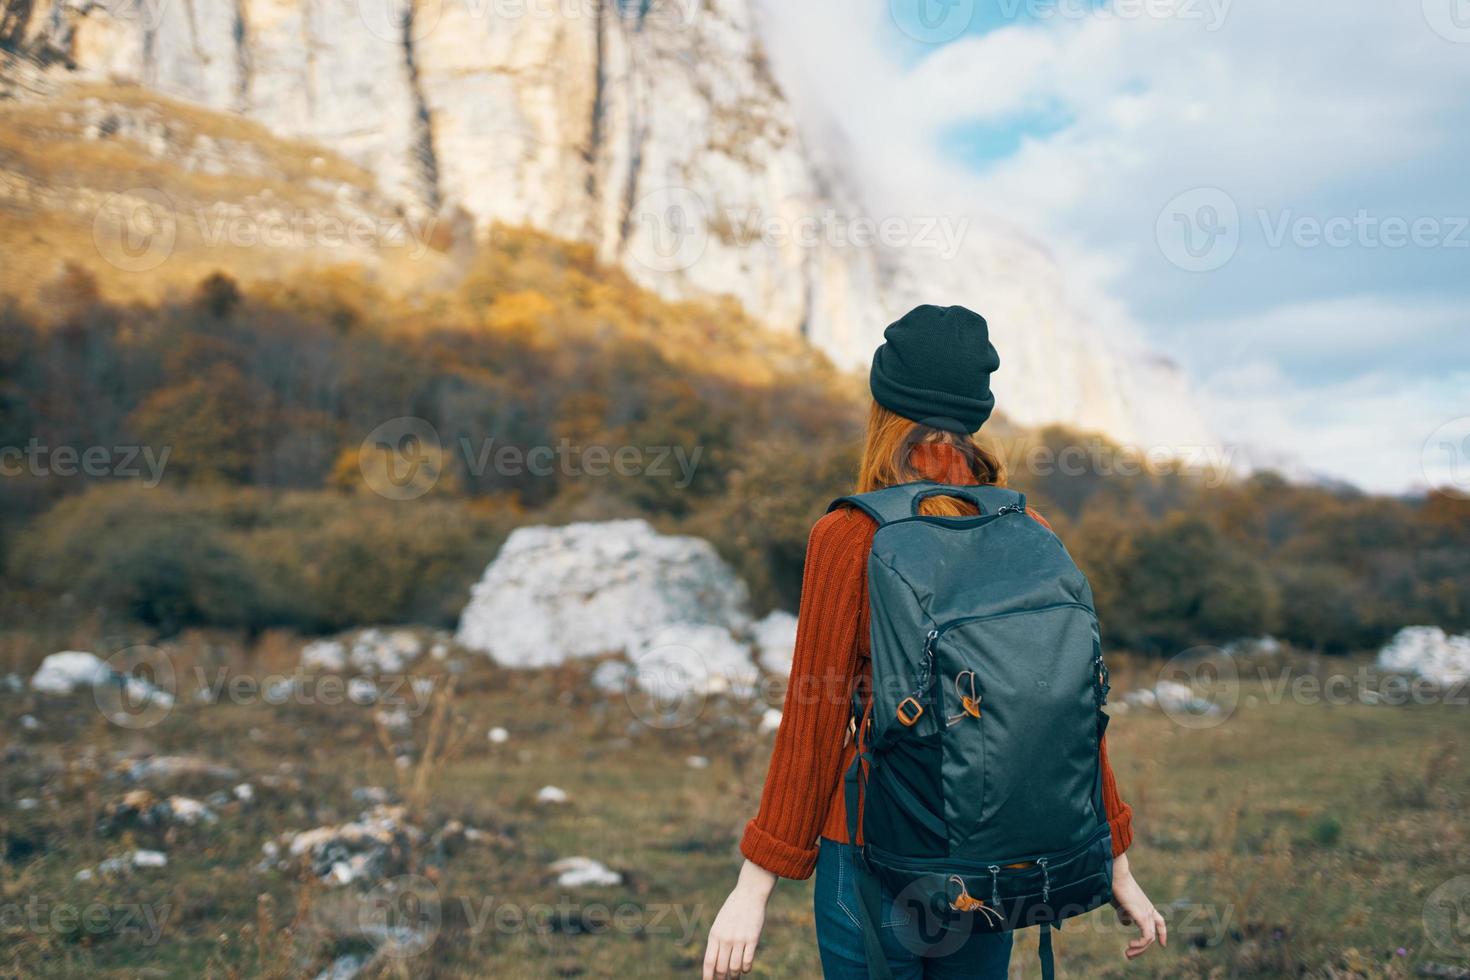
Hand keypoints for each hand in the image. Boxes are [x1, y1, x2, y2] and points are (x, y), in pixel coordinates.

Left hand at [703, 860, 775, 978]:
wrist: (749, 894)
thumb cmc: (733, 909)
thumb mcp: (720, 924)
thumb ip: (717, 942)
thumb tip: (716, 963)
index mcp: (714, 935)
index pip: (709, 962)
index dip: (708, 977)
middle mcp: (725, 939)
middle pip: (721, 968)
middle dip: (722, 979)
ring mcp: (739, 939)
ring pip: (735, 968)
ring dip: (735, 977)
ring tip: (735, 978)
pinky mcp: (752, 939)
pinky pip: (747, 961)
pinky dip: (745, 968)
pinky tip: (745, 968)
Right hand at [1110, 853, 1166, 959]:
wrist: (1116, 875)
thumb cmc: (1116, 886)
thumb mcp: (1121, 903)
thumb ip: (1124, 913)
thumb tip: (1127, 923)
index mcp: (1146, 906)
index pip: (1160, 922)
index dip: (1162, 934)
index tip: (1162, 944)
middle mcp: (1149, 911)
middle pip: (1153, 934)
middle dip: (1141, 948)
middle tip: (1128, 954)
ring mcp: (1146, 913)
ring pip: (1149, 938)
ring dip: (1139, 949)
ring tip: (1127, 953)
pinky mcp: (1142, 916)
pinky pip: (1147, 936)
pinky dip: (1140, 944)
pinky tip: (1130, 945)